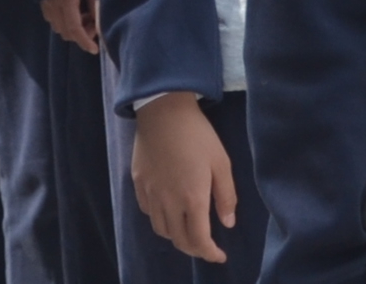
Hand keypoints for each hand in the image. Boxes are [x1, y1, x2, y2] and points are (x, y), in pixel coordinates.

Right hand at [39, 0, 100, 54]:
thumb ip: (92, 4)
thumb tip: (99, 22)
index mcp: (66, 2)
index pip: (75, 29)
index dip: (85, 41)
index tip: (94, 49)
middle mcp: (54, 8)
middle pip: (68, 34)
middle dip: (82, 35)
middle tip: (93, 23)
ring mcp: (47, 8)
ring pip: (60, 30)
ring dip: (73, 29)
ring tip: (84, 15)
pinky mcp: (43, 6)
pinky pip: (54, 22)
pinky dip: (65, 23)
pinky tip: (73, 12)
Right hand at [131, 93, 237, 262]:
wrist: (164, 110)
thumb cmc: (198, 135)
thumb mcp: (221, 162)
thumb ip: (226, 196)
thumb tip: (227, 223)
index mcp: (192, 199)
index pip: (199, 240)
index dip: (210, 253)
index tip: (219, 256)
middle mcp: (168, 202)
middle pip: (178, 240)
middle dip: (194, 248)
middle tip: (205, 245)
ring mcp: (150, 193)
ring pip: (160, 229)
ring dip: (176, 236)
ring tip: (186, 229)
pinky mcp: (138, 183)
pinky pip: (147, 211)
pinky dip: (159, 219)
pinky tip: (168, 210)